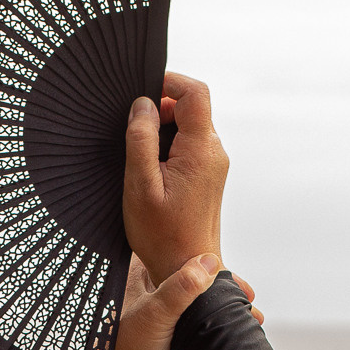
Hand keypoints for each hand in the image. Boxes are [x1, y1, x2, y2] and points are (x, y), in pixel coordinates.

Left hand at [108, 255, 264, 349]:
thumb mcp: (155, 313)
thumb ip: (181, 288)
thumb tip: (209, 263)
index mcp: (141, 272)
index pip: (178, 253)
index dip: (206, 256)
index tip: (230, 270)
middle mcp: (152, 288)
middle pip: (194, 275)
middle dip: (222, 283)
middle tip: (246, 293)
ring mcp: (163, 310)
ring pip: (198, 299)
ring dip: (221, 303)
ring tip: (247, 310)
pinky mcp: (172, 332)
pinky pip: (199, 320)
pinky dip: (217, 322)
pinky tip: (235, 325)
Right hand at [123, 71, 228, 284]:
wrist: (185, 267)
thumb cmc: (162, 235)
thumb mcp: (140, 184)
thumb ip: (141, 139)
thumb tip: (143, 104)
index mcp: (201, 150)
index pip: (195, 92)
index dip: (169, 82)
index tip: (142, 95)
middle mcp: (214, 152)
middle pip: (190, 107)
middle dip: (160, 111)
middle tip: (135, 138)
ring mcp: (213, 163)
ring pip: (187, 126)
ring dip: (161, 132)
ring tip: (142, 162)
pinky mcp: (207, 174)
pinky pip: (188, 145)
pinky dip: (167, 148)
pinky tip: (151, 172)